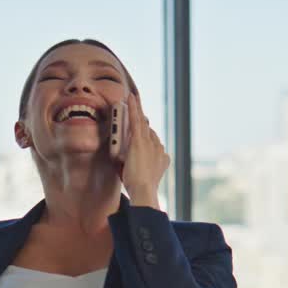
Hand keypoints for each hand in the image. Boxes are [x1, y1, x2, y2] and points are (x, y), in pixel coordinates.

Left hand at [120, 91, 168, 208]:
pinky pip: (136, 120)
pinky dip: (133, 107)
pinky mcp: (139, 140)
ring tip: (132, 97)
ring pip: (142, 121)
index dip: (146, 133)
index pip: (153, 141)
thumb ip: (135, 168)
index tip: (142, 128)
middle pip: (149, 129)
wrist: (144, 191)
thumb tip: (125, 165)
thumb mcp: (140, 177)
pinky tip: (129, 97)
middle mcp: (158, 147)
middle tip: (137, 109)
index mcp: (161, 157)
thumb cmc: (139, 189)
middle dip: (143, 120)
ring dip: (137, 108)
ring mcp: (149, 143)